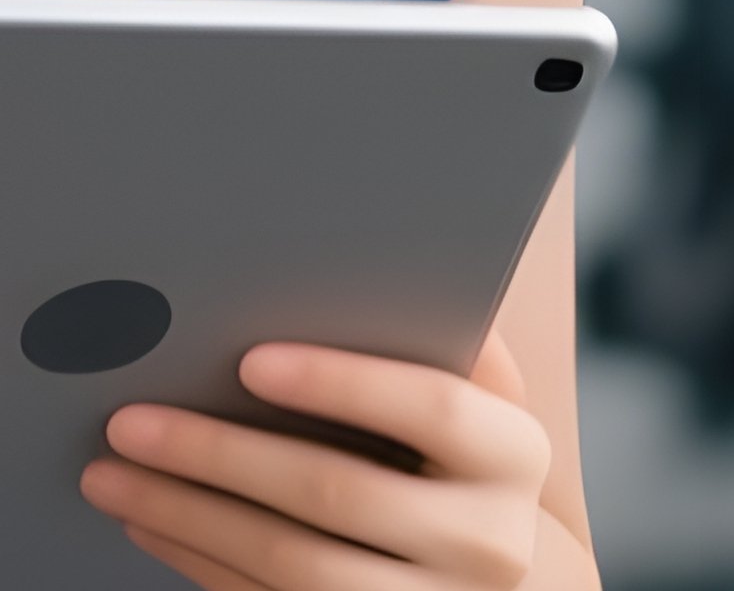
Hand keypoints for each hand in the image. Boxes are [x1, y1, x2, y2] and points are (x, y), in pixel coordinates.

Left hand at [78, 328, 554, 588]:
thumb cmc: (479, 477)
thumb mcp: (494, 413)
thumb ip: (462, 353)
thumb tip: (391, 274)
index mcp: (517, 457)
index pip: (433, 407)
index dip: (344, 382)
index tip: (251, 360)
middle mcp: (486, 540)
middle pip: (339, 492)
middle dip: (223, 452)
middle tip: (134, 420)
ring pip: (289, 563)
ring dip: (189, 516)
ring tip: (114, 473)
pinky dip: (200, 563)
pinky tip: (153, 522)